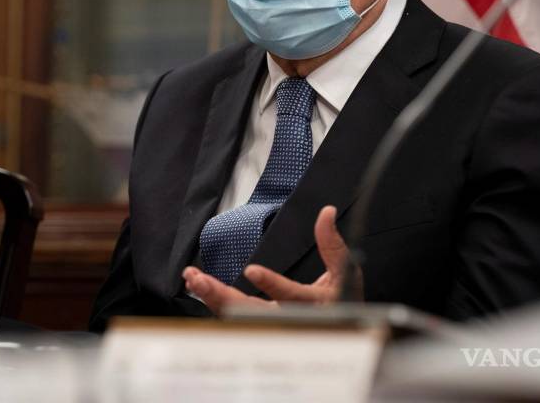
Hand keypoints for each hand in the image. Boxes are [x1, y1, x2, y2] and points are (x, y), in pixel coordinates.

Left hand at [182, 205, 359, 314]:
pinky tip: (200, 287)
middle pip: (252, 313)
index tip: (252, 270)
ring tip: (193, 279)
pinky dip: (216, 301)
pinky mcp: (262, 323)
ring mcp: (273, 323)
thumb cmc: (344, 298)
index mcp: (314, 305)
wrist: (342, 328)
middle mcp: (289, 319)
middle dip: (223, 297)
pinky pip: (235, 315)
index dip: (272, 284)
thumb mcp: (345, 271)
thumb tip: (326, 212)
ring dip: (213, 298)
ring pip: (239, 316)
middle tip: (199, 280)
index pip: (291, 296)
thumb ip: (333, 243)